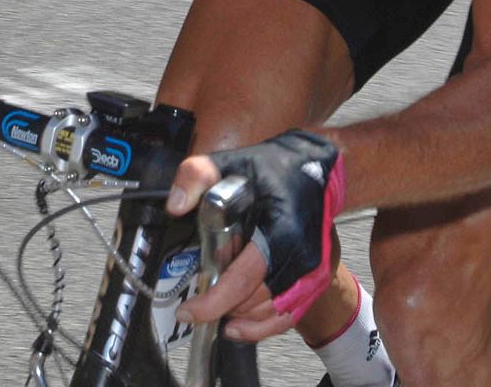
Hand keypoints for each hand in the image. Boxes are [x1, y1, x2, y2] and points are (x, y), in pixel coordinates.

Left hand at [166, 131, 345, 342]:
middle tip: (197, 302)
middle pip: (255, 301)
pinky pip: (288, 316)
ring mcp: (313, 273)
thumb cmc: (272, 168)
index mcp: (281, 232)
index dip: (214, 301)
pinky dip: (262, 327)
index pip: (244, 279)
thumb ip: (196, 176)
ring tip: (215, 309)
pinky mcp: (315, 281)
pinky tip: (238, 326)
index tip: (188, 312)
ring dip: (241, 317)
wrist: (314, 167)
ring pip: (271, 313)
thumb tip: (175, 205)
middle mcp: (302, 259)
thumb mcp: (229, 162)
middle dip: (222, 306)